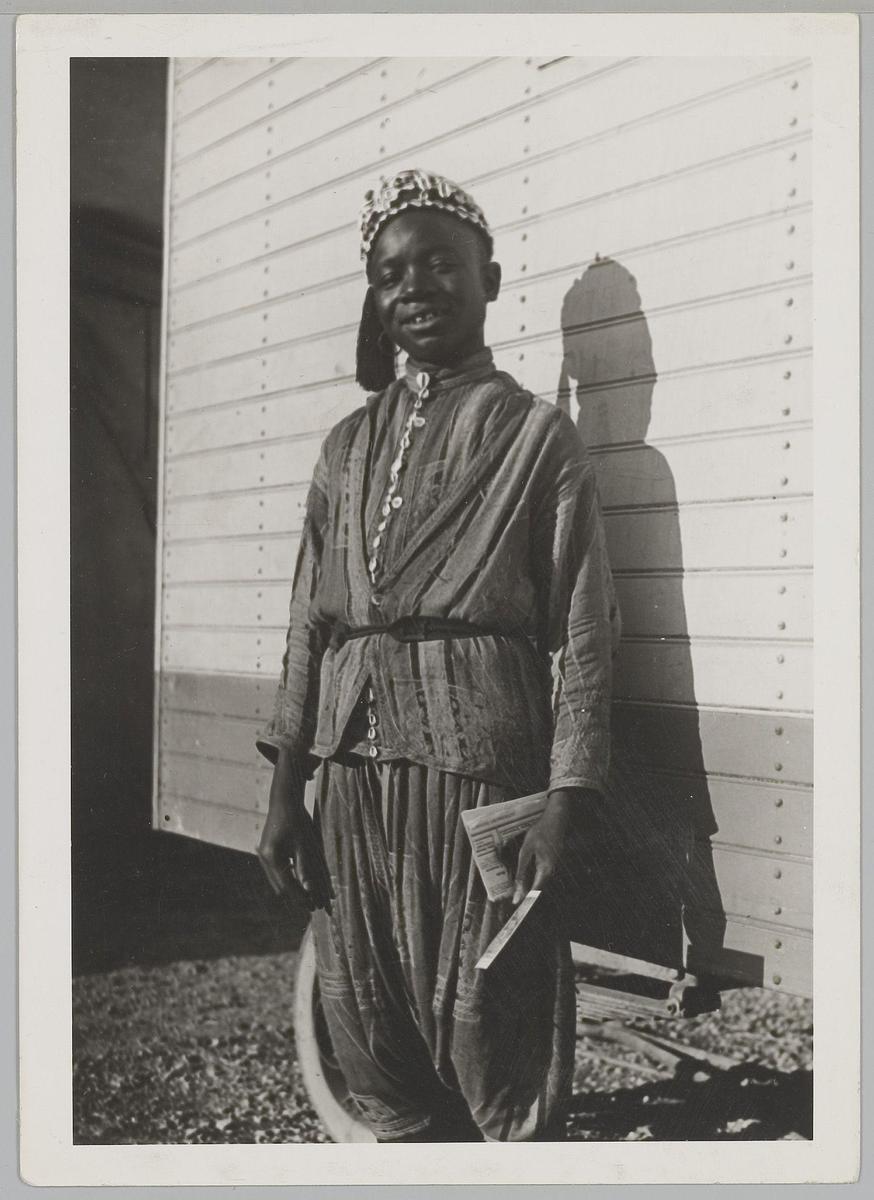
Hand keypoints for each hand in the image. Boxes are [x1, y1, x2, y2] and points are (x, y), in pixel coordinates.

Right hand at [257, 754, 334, 913]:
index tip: (313, 907)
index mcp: (273, 858)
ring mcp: (264, 856)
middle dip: (297, 896)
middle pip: (281, 886)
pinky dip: (288, 878)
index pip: (287, 886)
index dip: (301, 898)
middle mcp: (265, 859)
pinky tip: (299, 882)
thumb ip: (306, 869)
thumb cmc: (297, 821)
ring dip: (292, 889)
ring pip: (278, 880)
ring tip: (308, 897)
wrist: (284, 801)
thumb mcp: (304, 845)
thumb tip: (310, 890)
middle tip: (312, 906)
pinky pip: (277, 872)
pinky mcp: (267, 852)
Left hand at [511, 788, 594, 904]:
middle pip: (537, 887)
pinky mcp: (551, 862)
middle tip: (512, 898)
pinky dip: (532, 876)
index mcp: (546, 870)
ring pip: (539, 881)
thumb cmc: (540, 832)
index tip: (516, 906)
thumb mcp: (526, 850)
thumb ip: (521, 870)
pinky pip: (541, 873)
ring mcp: (553, 866)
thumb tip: (518, 888)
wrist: (556, 819)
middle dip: (525, 893)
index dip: (525, 899)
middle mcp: (551, 871)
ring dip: (528, 885)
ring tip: (516, 889)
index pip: (535, 891)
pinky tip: (524, 875)